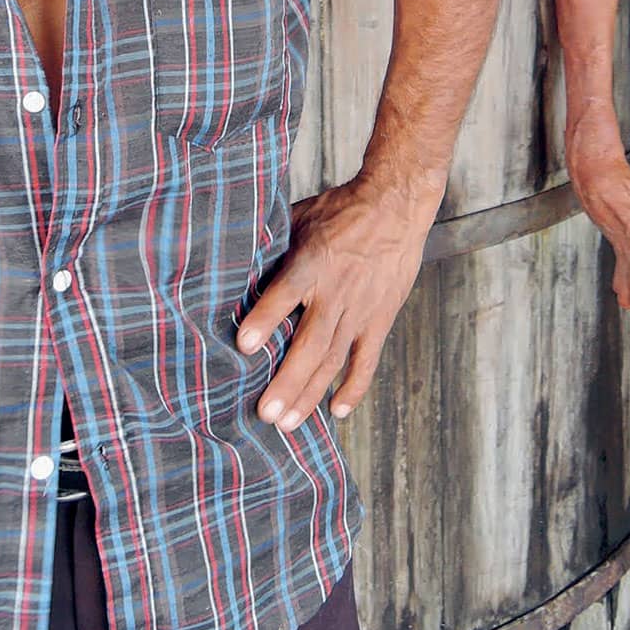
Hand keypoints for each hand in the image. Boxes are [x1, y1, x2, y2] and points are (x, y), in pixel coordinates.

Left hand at [236, 177, 434, 430]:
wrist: (395, 207)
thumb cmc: (338, 211)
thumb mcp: (299, 218)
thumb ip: (273, 248)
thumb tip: (233, 265)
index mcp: (312, 263)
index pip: (286, 293)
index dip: (265, 318)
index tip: (244, 345)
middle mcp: (336, 292)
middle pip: (310, 342)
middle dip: (287, 380)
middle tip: (265, 413)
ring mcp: (360, 310)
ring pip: (334, 359)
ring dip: (311, 393)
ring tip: (288, 422)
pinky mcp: (379, 320)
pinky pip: (366, 360)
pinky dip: (354, 387)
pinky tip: (336, 410)